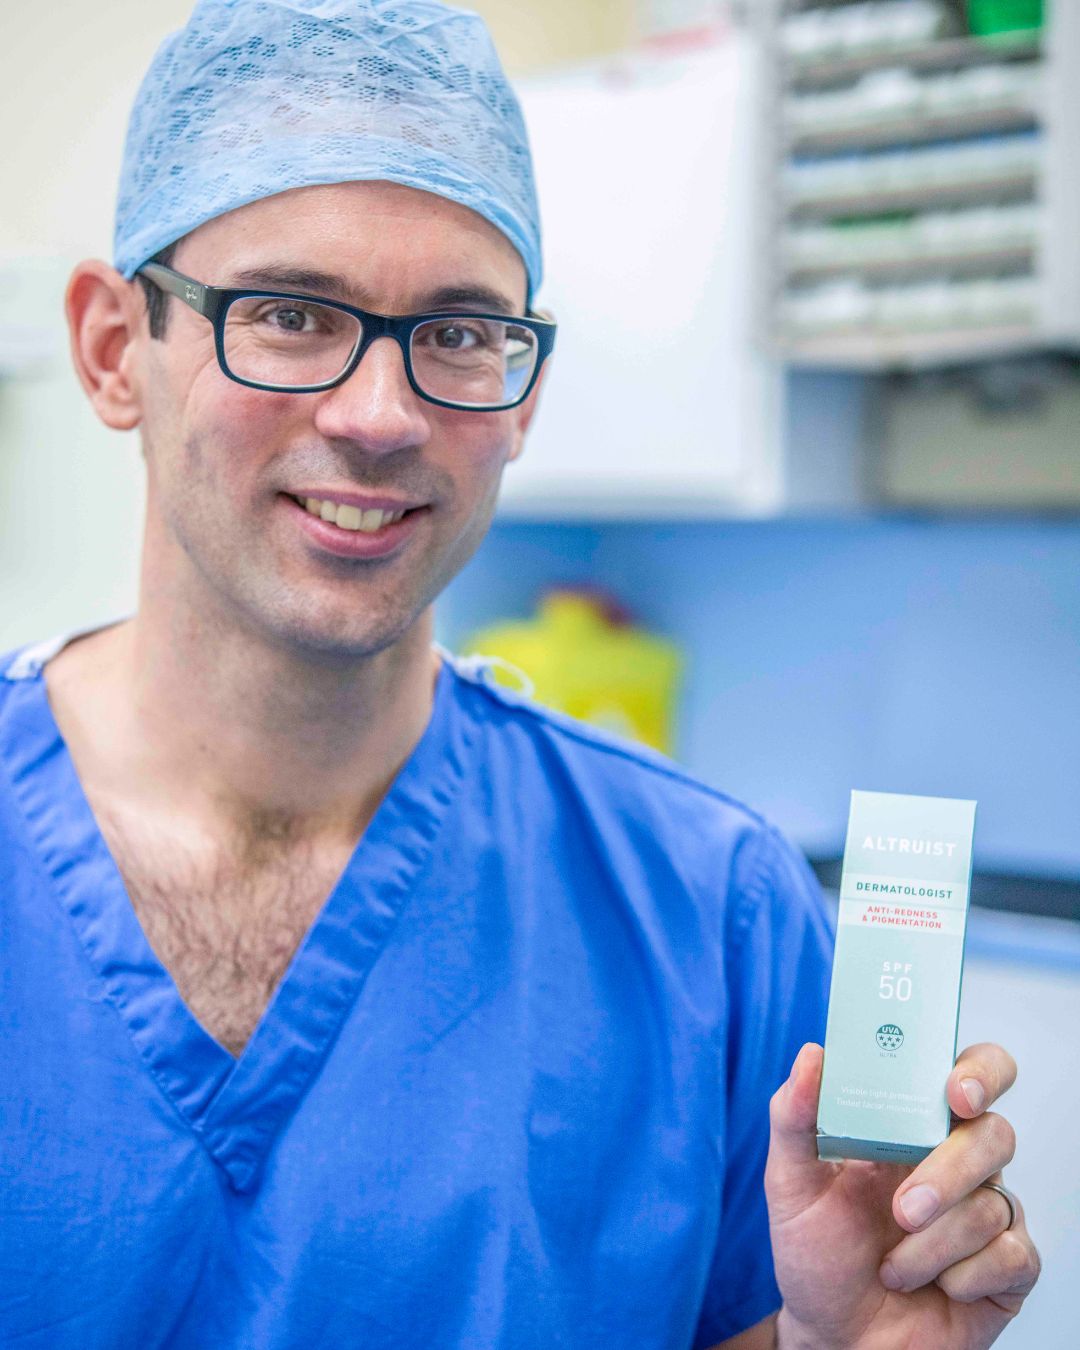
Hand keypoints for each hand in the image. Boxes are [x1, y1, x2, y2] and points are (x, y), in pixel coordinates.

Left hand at [765, 1042, 1040, 1349]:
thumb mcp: (790, 1184)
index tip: (956, 1093)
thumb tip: (812, 1055)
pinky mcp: (1009, 1268)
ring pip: (993, 1201)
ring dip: (932, 1243)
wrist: (834, 1337)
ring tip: (891, 1267)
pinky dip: (962, 1275)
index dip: (978, 1072)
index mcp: (912, 1126)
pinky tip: (934, 1287)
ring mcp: (987, 1212)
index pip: (966, 1072)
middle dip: (950, 1170)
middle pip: (993, 1132)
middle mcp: (958, 1160)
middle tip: (906, 1207)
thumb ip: (794, 1117)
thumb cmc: (817, 1253)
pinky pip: (1012, 1255)